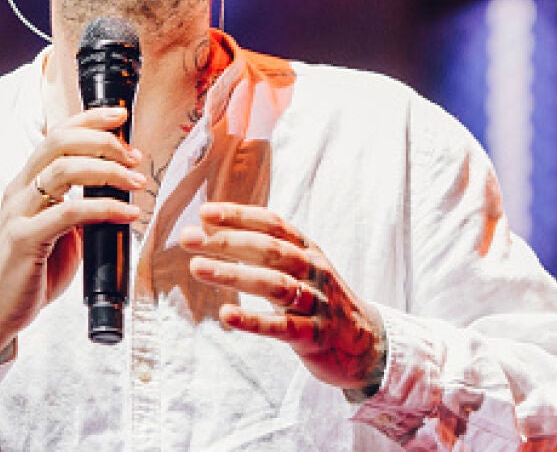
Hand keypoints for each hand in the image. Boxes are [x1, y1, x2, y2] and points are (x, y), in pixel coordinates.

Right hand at [0, 107, 146, 361]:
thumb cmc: (29, 273)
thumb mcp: (58, 234)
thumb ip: (79, 211)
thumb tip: (116, 197)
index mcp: (26, 184)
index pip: (56, 136)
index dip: (88, 120)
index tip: (120, 116)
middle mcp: (19, 191)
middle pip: (58, 143)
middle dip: (100, 140)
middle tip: (133, 155)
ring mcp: (18, 213)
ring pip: (62, 170)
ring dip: (106, 171)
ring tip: (135, 183)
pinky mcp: (23, 239)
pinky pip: (68, 213)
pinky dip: (103, 208)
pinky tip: (126, 215)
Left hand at [181, 203, 385, 391]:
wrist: (367, 344)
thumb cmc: (320, 300)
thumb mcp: (300, 267)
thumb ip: (264, 248)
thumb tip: (211, 226)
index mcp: (308, 250)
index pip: (272, 224)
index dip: (239, 215)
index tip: (205, 212)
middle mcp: (314, 271)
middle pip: (270, 250)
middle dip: (227, 241)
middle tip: (188, 239)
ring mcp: (316, 304)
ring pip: (275, 285)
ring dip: (234, 275)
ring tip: (198, 268)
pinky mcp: (314, 336)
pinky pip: (283, 326)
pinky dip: (253, 321)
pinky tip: (227, 315)